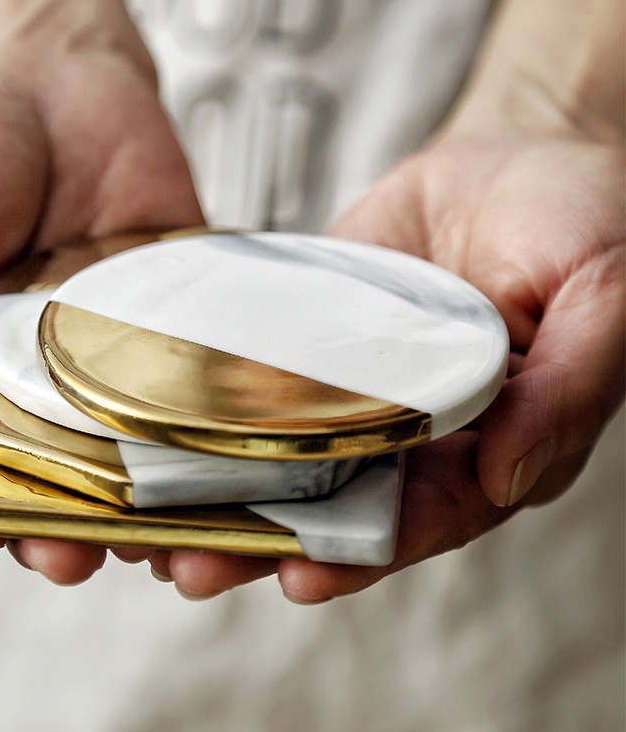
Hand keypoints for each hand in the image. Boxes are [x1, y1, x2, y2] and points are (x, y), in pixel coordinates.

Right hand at [0, 0, 203, 581]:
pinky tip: (216, 476)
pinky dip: (201, 446)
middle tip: (72, 552)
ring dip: (135, 510)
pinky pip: (186, 402)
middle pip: (36, 484)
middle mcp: (25, 382)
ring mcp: (103, 365)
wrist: (54, 75)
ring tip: (155, 537)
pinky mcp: (168, 336)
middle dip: (51, 529)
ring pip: (120, 463)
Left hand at [148, 127, 623, 601]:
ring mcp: (359, 390)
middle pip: (341, 507)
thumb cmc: (579, 223)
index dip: (367, 552)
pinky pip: (264, 387)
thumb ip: (568, 391)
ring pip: (290, 459)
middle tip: (192, 568)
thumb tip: (505, 482)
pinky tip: (160, 434)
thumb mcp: (602, 295)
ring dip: (226, 495)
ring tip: (151, 529)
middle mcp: (419, 433)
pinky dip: (216, 417)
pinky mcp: (315, 345)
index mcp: (491, 444)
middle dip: (270, 542)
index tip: (302, 576)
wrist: (517, 155)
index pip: (426, 518)